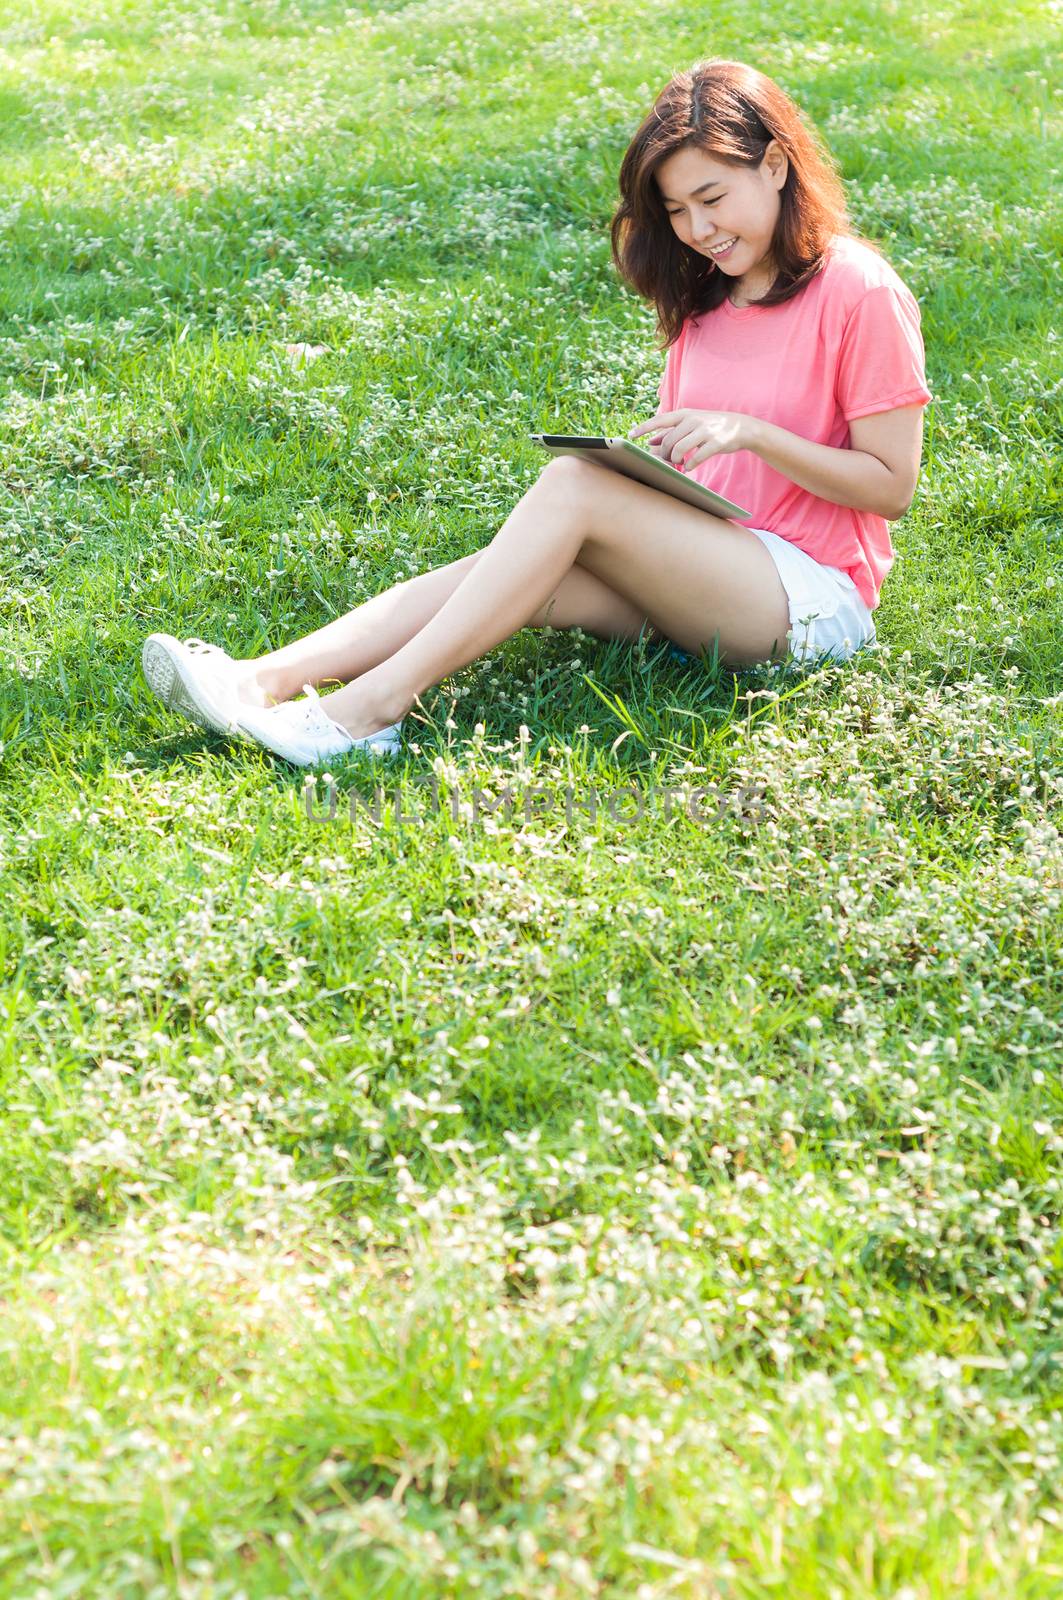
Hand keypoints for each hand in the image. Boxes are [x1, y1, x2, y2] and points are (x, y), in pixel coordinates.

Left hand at [628, 409, 753, 470]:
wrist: (741, 427)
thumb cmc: (711, 427)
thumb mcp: (690, 425)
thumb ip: (671, 432)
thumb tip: (649, 441)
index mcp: (685, 414)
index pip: (660, 420)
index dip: (644, 427)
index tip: (630, 435)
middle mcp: (693, 420)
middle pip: (669, 441)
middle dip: (665, 454)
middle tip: (669, 461)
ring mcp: (705, 430)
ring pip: (680, 449)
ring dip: (676, 460)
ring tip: (679, 463)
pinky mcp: (716, 442)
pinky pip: (696, 458)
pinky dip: (690, 466)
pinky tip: (690, 468)